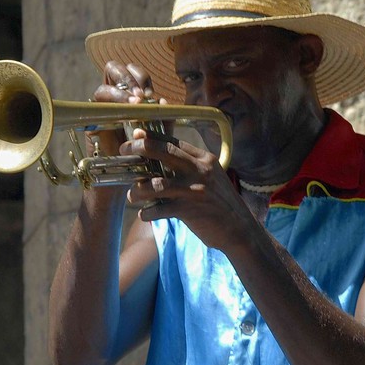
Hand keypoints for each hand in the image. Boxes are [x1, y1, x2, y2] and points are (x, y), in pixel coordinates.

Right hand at [90, 61, 167, 155]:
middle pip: (113, 69)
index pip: (131, 71)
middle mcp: (113, 95)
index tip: (148, 95)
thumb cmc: (143, 152)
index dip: (140, 77)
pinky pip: (95, 111)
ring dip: (118, 95)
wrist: (127, 174)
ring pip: (102, 88)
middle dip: (127, 79)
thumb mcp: (159, 134)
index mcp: (130, 92)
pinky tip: (121, 121)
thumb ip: (164, 120)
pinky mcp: (90, 123)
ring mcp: (100, 108)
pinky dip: (107, 115)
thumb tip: (162, 101)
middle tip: (139, 99)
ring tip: (132, 107)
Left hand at [121, 128, 253, 251]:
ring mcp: (194, 190)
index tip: (135, 135)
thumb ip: (189, 165)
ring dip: (138, 190)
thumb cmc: (219, 202)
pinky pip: (159, 209)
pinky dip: (147, 213)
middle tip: (124, 151)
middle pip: (163, 151)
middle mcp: (199, 170)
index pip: (173, 141)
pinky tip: (145, 214)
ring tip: (133, 196)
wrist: (240, 229)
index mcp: (204, 159)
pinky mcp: (189, 211)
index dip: (151, 136)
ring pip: (155, 183)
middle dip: (140, 148)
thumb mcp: (210, 176)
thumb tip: (161, 157)